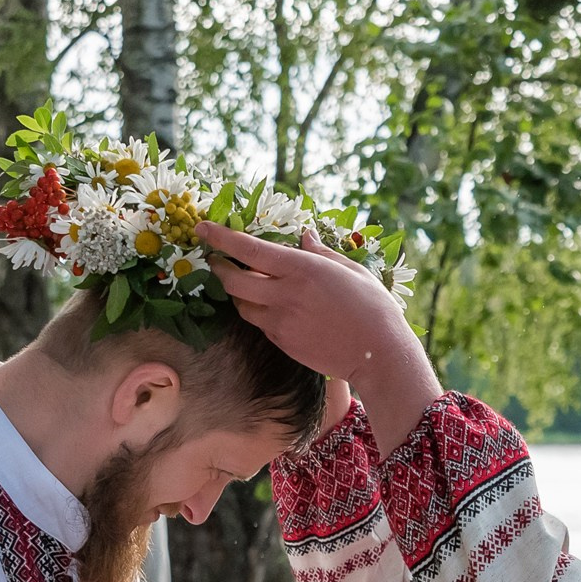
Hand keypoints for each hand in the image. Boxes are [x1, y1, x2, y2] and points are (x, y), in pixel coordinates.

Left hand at [196, 223, 441, 453]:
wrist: (377, 353)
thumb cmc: (372, 307)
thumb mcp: (350, 269)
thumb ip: (320, 252)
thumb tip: (303, 235)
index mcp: (302, 269)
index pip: (249, 250)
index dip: (221, 238)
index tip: (202, 228)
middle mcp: (285, 295)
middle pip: (233, 280)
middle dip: (219, 268)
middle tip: (215, 259)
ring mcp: (281, 322)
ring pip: (242, 304)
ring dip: (237, 292)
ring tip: (243, 281)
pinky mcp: (282, 343)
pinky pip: (259, 323)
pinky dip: (257, 311)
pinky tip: (269, 305)